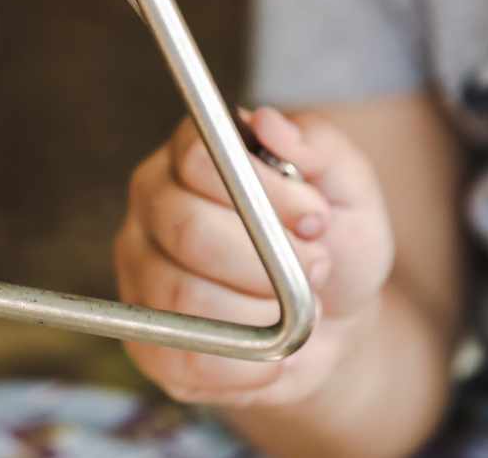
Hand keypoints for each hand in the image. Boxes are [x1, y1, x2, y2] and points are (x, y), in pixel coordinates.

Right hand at [113, 107, 394, 406]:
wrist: (331, 318)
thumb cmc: (331, 241)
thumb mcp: (348, 188)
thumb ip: (318, 146)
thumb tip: (269, 123)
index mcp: (191, 156)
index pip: (197, 158)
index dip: (263, 193)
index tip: (316, 220)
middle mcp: (152, 208)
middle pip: (185, 228)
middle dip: (267, 261)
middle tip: (314, 270)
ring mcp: (139, 273)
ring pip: (182, 295)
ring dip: (260, 313)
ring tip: (296, 310)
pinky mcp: (145, 338)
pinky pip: (181, 356)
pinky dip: (244, 365)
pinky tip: (274, 352)